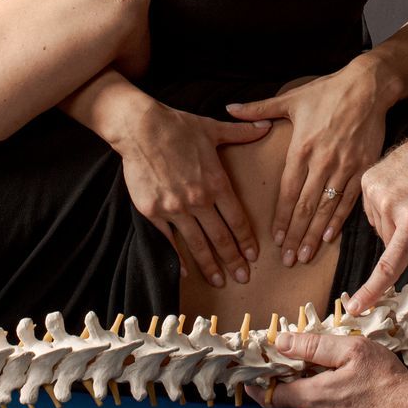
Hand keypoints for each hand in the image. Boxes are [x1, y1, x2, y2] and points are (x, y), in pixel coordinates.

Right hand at [108, 100, 269, 287]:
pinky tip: (186, 271)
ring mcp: (175, 208)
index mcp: (216, 182)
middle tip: (244, 278)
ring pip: (197, 244)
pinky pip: (169, 239)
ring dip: (210, 265)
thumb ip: (241, 133)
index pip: (237, 219)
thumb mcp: (213, 129)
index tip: (253, 255)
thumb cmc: (177, 126)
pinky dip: (178, 257)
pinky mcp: (153, 211)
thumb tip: (267, 126)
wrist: (140, 128)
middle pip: (221, 237)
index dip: (247, 240)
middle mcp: (198, 200)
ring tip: (220, 281)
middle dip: (233, 260)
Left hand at [227, 62, 387, 267]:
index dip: (280, 217)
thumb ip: (259, 110)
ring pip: (325, 208)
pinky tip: (328, 237)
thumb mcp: (291, 100)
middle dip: (294, 235)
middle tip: (286, 259)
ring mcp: (343, 167)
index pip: (287, 192)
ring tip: (303, 255)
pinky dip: (338, 220)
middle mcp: (321, 162)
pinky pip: (349, 200)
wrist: (367, 87)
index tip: (274, 238)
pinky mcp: (362, 168)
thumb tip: (230, 108)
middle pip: (304, 206)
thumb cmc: (328, 92)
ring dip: (313, 234)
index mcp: (301, 149)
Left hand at [262, 332, 407, 407]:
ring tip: (344, 371)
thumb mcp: (352, 351)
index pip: (268, 394)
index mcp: (312, 398)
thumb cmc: (388, 384)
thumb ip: (314, 345)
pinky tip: (356, 389)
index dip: (256, 380)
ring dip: (321, 387)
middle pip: (294, 395)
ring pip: (315, 403)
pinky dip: (336, 400)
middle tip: (312, 357)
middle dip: (298, 376)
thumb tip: (282, 342)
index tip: (251, 368)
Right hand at [347, 99, 407, 314]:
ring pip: (383, 229)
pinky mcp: (368, 178)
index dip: (373, 289)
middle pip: (392, 246)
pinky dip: (390, 210)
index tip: (356, 308)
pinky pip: (375, 211)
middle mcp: (389, 202)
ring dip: (400, 226)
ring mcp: (375, 188)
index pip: (390, 262)